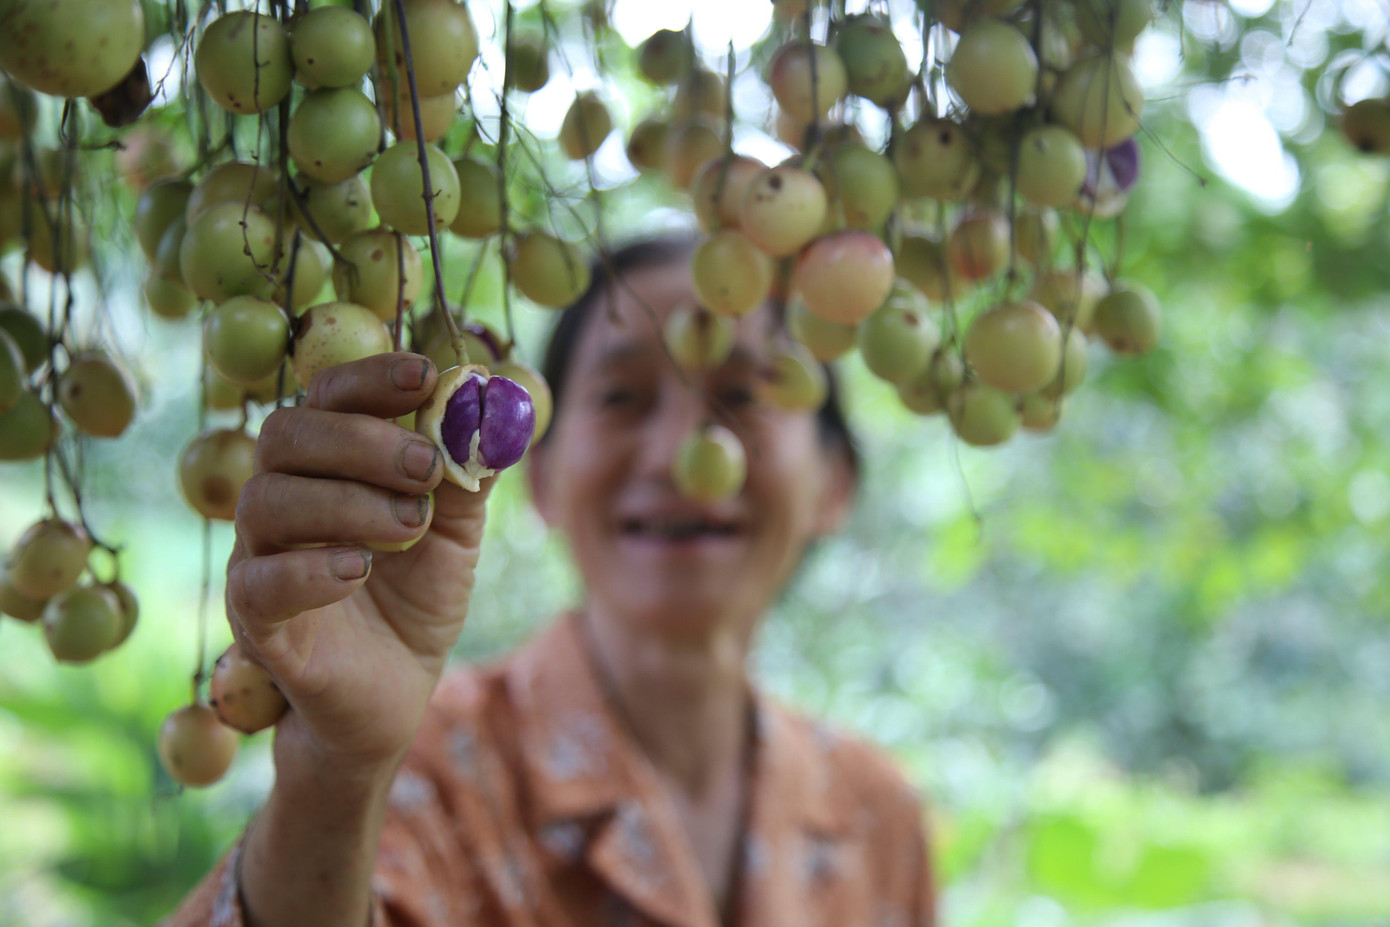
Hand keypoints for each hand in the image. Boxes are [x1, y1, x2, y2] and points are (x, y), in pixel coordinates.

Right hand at [226, 353, 491, 778]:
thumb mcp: (456, 531)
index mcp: (325, 466)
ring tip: (410, 525)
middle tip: (426, 466)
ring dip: (346, 502)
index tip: (426, 374)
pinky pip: (256, 584)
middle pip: (286, 435)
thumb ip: (465, 472)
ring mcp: (259, 560)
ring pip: (267, 502)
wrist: (395, 694)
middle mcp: (280, 500)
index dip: (370, 376)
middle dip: (362, 440)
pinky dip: (308, 570)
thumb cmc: (415, 600)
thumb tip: (490, 402)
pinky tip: (358, 569)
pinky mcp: (256, 624)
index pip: (327, 396)